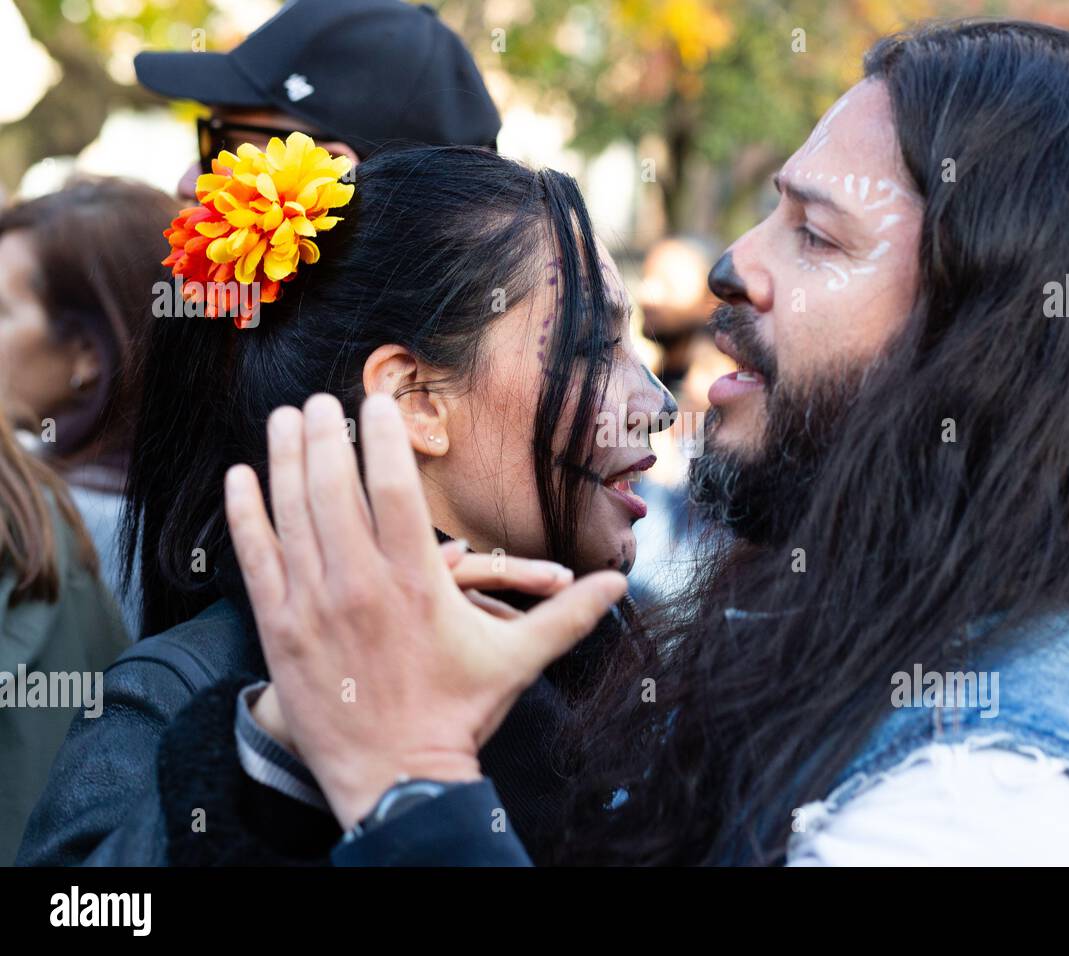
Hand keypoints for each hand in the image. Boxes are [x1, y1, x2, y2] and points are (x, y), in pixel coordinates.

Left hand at [225, 392, 626, 829]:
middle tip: (319, 400)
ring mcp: (314, 605)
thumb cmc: (458, 714)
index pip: (395, 487)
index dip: (382, 436)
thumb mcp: (517, 659)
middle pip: (335, 487)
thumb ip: (568, 616)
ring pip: (292, 513)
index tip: (375, 401)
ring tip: (284, 419)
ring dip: (286, 458)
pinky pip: (255, 558)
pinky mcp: (281, 630)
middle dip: (326, 434)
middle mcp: (361, 583)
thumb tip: (620, 585)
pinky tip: (240, 477)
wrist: (396, 778)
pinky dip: (245, 514)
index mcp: (419, 581)